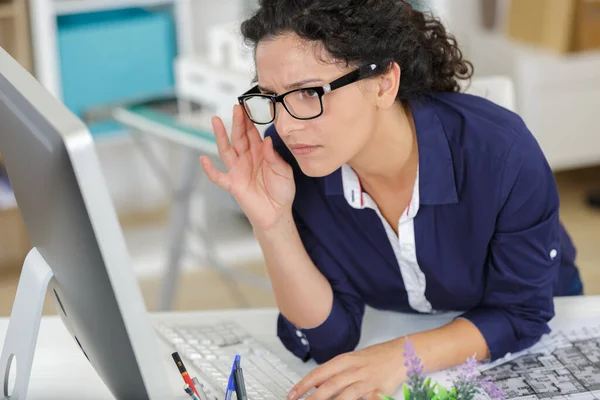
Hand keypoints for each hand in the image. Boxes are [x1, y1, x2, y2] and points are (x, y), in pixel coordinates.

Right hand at [200, 105, 295, 230]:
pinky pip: (218, 177)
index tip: (246, 107)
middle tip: (235, 108)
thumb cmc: (282, 192)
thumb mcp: (284, 172)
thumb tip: (267, 140)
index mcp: (260, 153)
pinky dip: (209, 170)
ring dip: (220, 136)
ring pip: (226, 150)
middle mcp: (247, 159)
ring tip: (216, 121)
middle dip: (237, 123)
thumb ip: (275, 157)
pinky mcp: (233, 184)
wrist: (277, 213)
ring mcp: (238, 171)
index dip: (248, 121)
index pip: (252, 133)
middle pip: (239, 137)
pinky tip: (203, 160)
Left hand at [289, 340, 406, 399]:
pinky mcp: (378, 392)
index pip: (319, 373)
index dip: (303, 384)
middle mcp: (354, 370)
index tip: (292, 394)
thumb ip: (336, 371)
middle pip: (329, 386)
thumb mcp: (353, 359)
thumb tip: (317, 383)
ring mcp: (366, 382)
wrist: (401, 353)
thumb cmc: (377, 356)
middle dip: (312, 398)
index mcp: (345, 360)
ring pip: (344, 396)